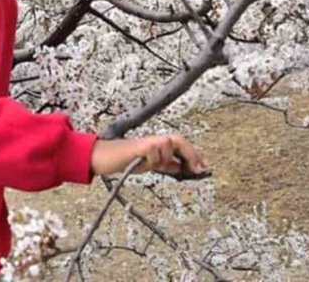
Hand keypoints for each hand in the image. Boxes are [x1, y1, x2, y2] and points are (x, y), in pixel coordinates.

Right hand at [89, 135, 207, 177]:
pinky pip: (155, 150)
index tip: (204, 167)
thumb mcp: (148, 164)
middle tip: (200, 169)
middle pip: (179, 140)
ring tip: (153, 165)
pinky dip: (154, 159)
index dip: (194, 154)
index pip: (180, 144)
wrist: (104, 157)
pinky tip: (144, 162)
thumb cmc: (123, 159)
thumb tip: (179, 166)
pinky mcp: (140, 145)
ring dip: (165, 158)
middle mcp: (154, 140)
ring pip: (168, 144)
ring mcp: (147, 141)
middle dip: (191, 153)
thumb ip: (164, 164)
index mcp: (158, 144)